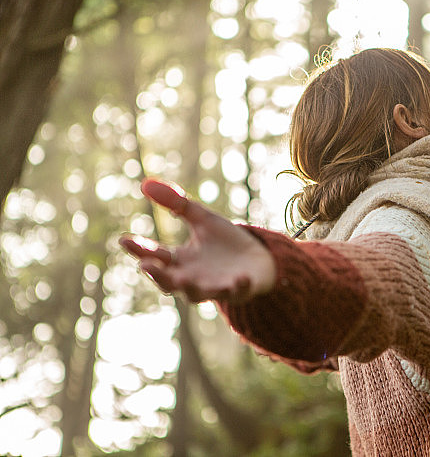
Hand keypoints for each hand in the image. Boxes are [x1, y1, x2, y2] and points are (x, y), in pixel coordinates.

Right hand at [119, 178, 275, 302]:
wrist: (258, 260)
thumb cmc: (225, 242)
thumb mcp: (202, 220)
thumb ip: (177, 204)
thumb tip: (145, 183)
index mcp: (181, 261)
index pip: (154, 256)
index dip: (139, 249)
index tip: (124, 239)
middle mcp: (192, 278)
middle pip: (168, 282)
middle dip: (157, 275)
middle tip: (145, 265)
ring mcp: (215, 286)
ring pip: (197, 294)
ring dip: (190, 288)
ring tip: (185, 280)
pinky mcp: (240, 289)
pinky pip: (237, 291)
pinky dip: (237, 286)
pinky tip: (240, 278)